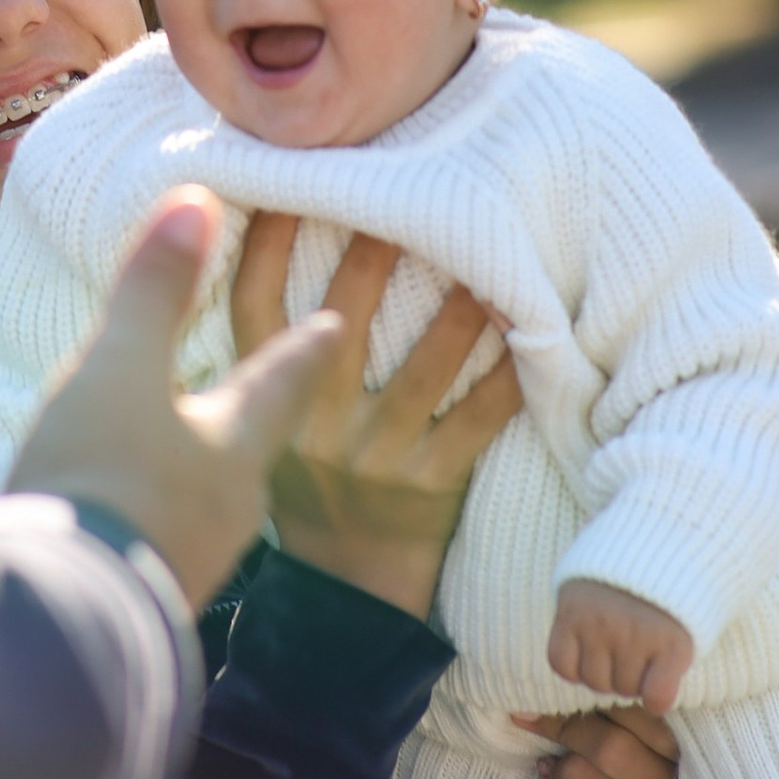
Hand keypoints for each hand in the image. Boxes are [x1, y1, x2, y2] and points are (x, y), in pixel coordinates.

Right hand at [16, 190, 340, 612]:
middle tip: (271, 388)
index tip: (335, 328)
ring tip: (194, 452)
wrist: (61, 624)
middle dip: (259, 412)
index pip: (283, 380)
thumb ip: (156, 287)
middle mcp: (226, 506)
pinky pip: (168, 540)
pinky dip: (163, 514)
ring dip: (207, 468)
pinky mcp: (146, 598)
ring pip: (210, 497)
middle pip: (253, 445)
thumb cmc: (101, 480)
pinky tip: (136, 517)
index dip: (305, 348)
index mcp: (234, 445)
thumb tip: (199, 197)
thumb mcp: (120, 368)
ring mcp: (190, 559)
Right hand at [232, 216, 520, 620]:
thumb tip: (250, 245)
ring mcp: (376, 460)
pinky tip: (528, 328)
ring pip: (425, 370)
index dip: (266, 243)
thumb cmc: (302, 486)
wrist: (342, 595)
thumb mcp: (250, 431)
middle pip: (342, 321)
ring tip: (483, 254)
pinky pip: (477, 421)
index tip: (290, 183)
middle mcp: (315, 430)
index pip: (254, 308)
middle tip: (404, 193)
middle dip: (373, 253)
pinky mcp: (432, 488)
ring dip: (457, 308)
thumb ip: (257, 358)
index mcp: (259, 409)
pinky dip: (506, 375)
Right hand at [547, 575, 694, 712]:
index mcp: (672, 641)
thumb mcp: (689, 627)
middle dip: (629, 679)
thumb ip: (674, 664)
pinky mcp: (570, 614)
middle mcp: (635, 635)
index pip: (658, 698)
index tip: (657, 685)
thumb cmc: (674, 594)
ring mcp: (600, 625)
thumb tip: (655, 702)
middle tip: (634, 655)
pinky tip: (586, 648)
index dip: (655, 697)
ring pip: (593, 681)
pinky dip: (571, 665)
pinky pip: (561, 664)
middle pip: (623, 690)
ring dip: (601, 672)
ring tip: (612, 648)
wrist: (647, 537)